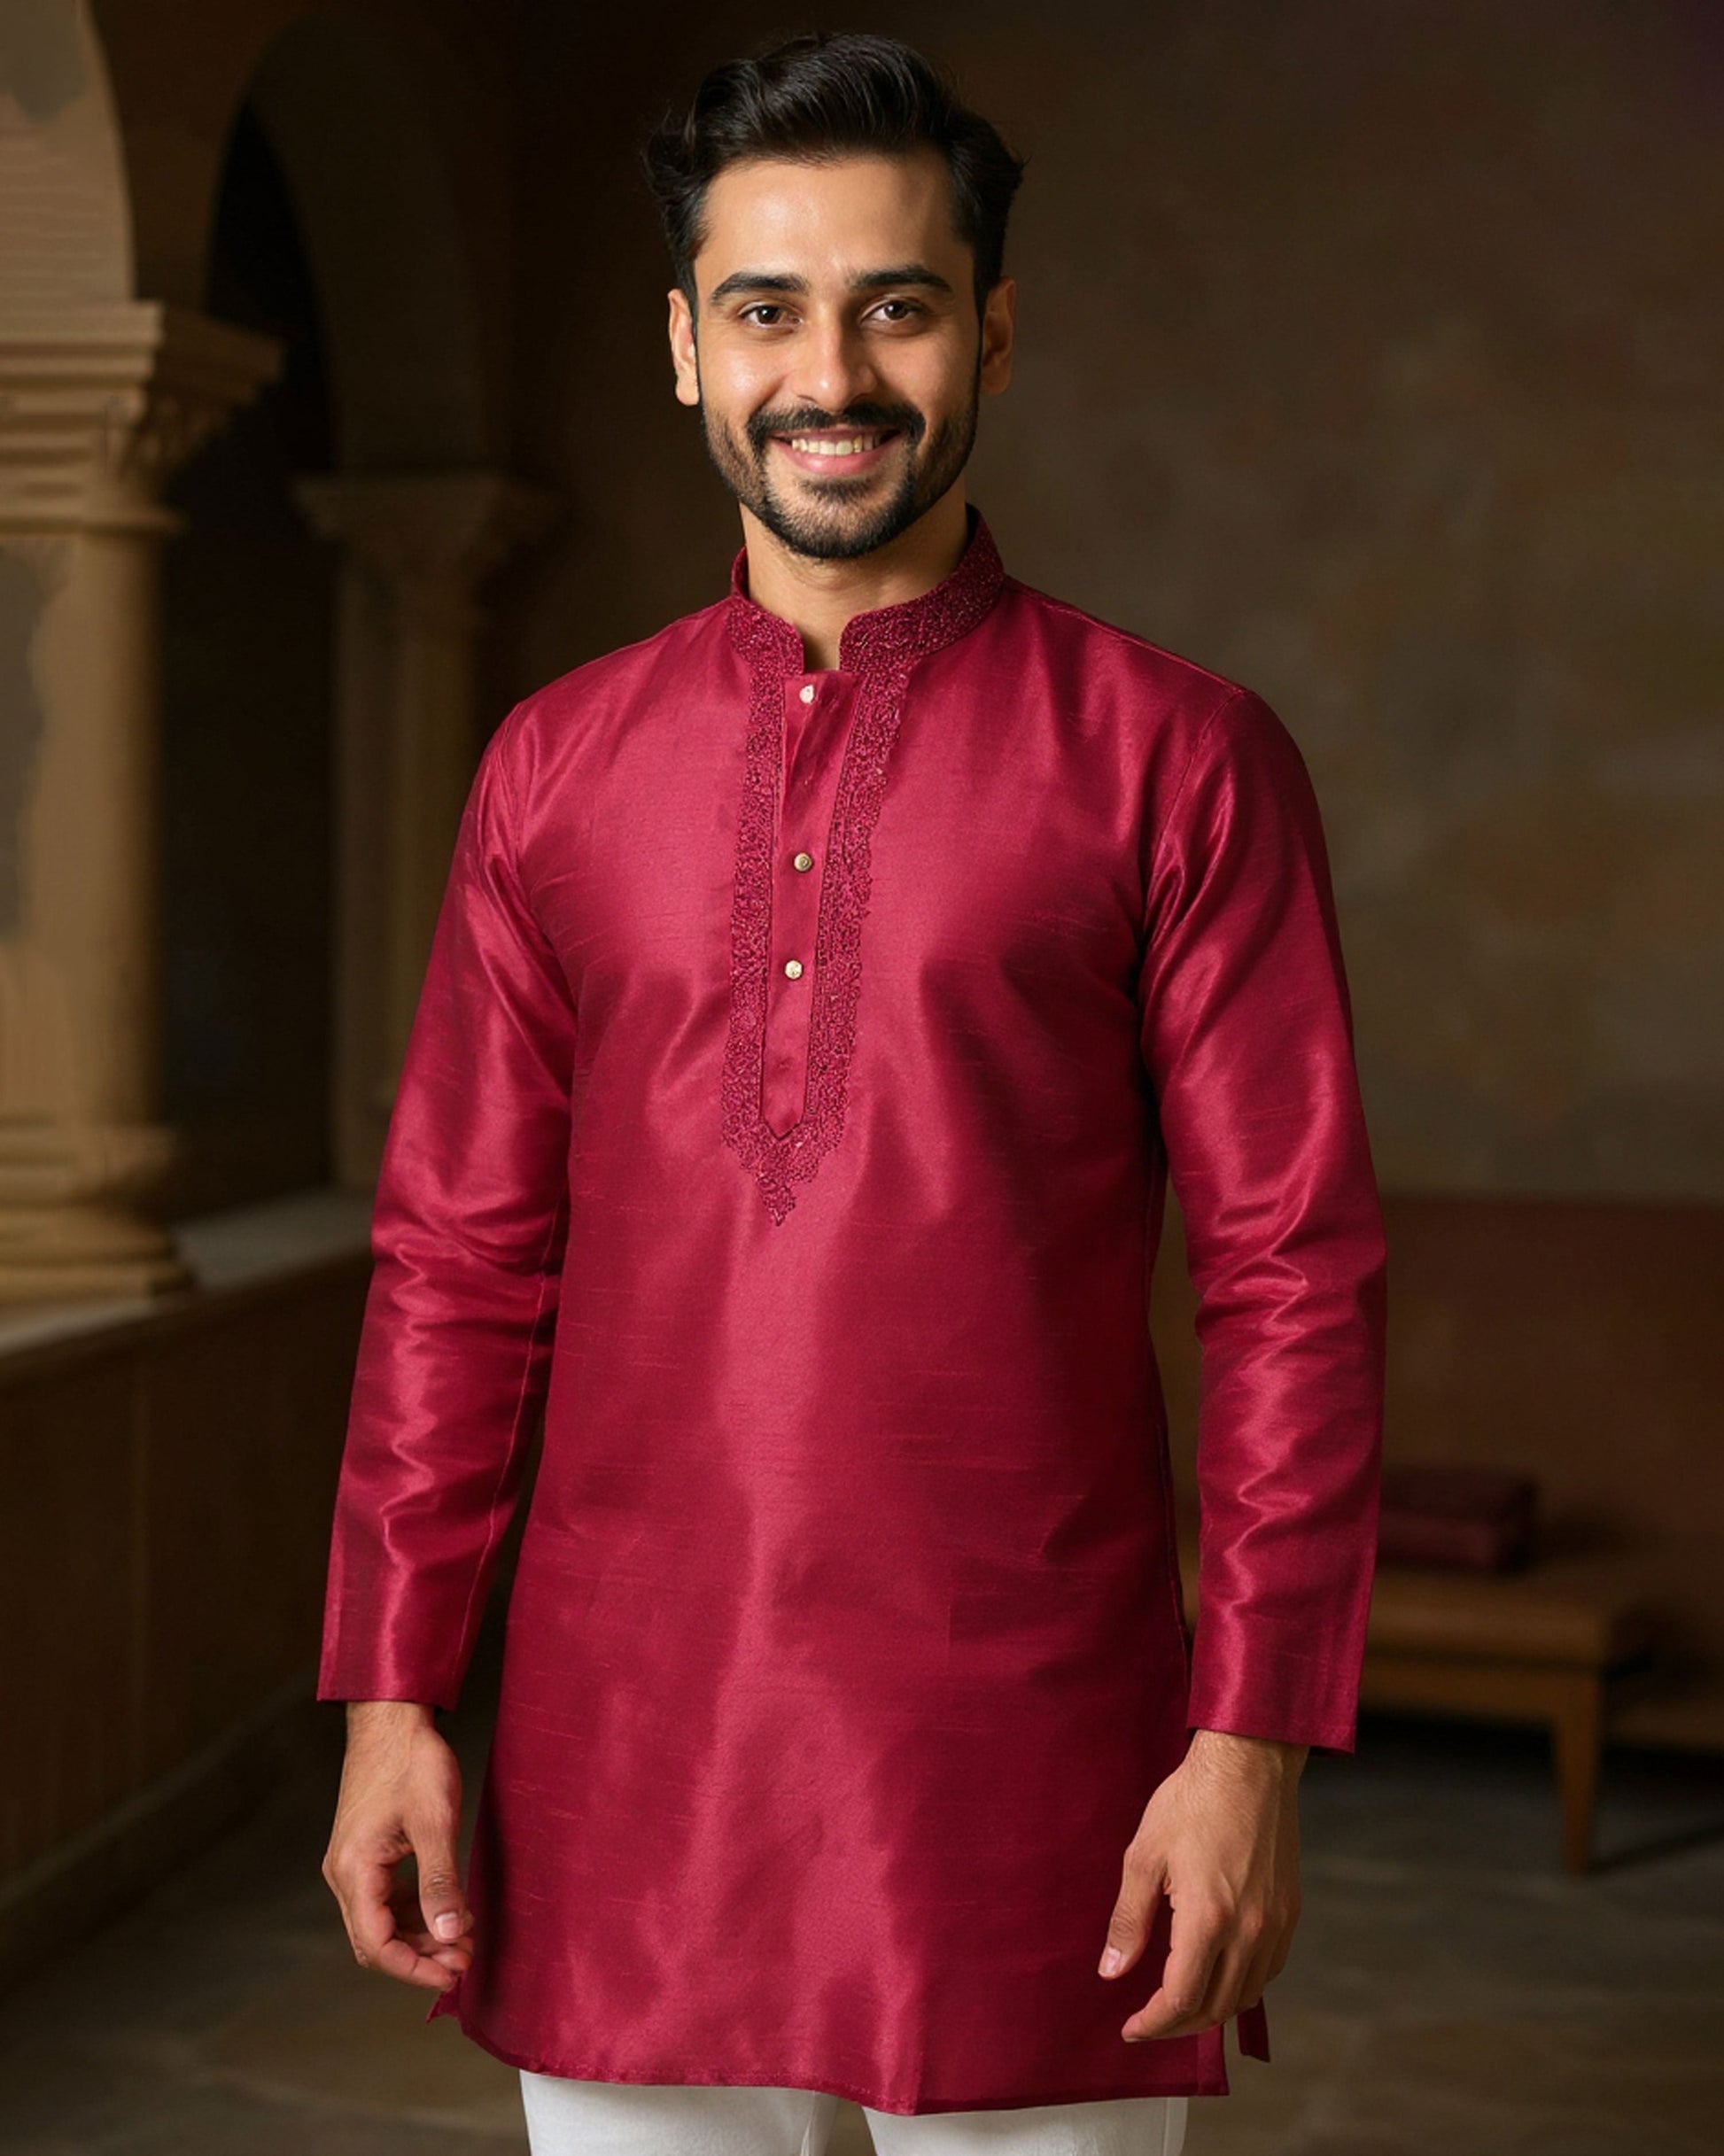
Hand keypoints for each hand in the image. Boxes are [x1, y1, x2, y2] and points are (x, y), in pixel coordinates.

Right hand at [321, 1700, 473, 1990]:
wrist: (392, 1718)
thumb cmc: (412, 1762)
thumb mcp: (434, 1822)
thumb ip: (440, 1882)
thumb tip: (449, 1935)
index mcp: (354, 1871)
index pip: (377, 1945)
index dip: (414, 1968)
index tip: (453, 1974)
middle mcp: (344, 1873)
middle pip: (375, 1940)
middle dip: (420, 1955)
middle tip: (465, 1956)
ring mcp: (351, 1862)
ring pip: (380, 1921)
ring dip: (418, 1934)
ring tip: (461, 1937)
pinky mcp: (365, 1851)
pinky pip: (384, 1898)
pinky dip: (412, 1910)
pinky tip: (444, 1908)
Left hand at [1097, 1727, 1304, 2041]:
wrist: (1249, 1765)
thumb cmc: (1192, 1802)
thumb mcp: (1144, 1856)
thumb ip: (1128, 1921)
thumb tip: (1111, 1971)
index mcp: (1208, 1920)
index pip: (1181, 2000)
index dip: (1153, 2023)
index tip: (1131, 2027)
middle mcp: (1248, 1932)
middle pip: (1215, 2008)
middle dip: (1178, 2025)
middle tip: (1149, 2021)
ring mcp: (1274, 1924)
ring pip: (1246, 1996)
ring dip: (1211, 2010)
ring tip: (1180, 2004)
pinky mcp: (1288, 1912)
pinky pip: (1268, 1971)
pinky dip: (1241, 1986)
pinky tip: (1218, 1973)